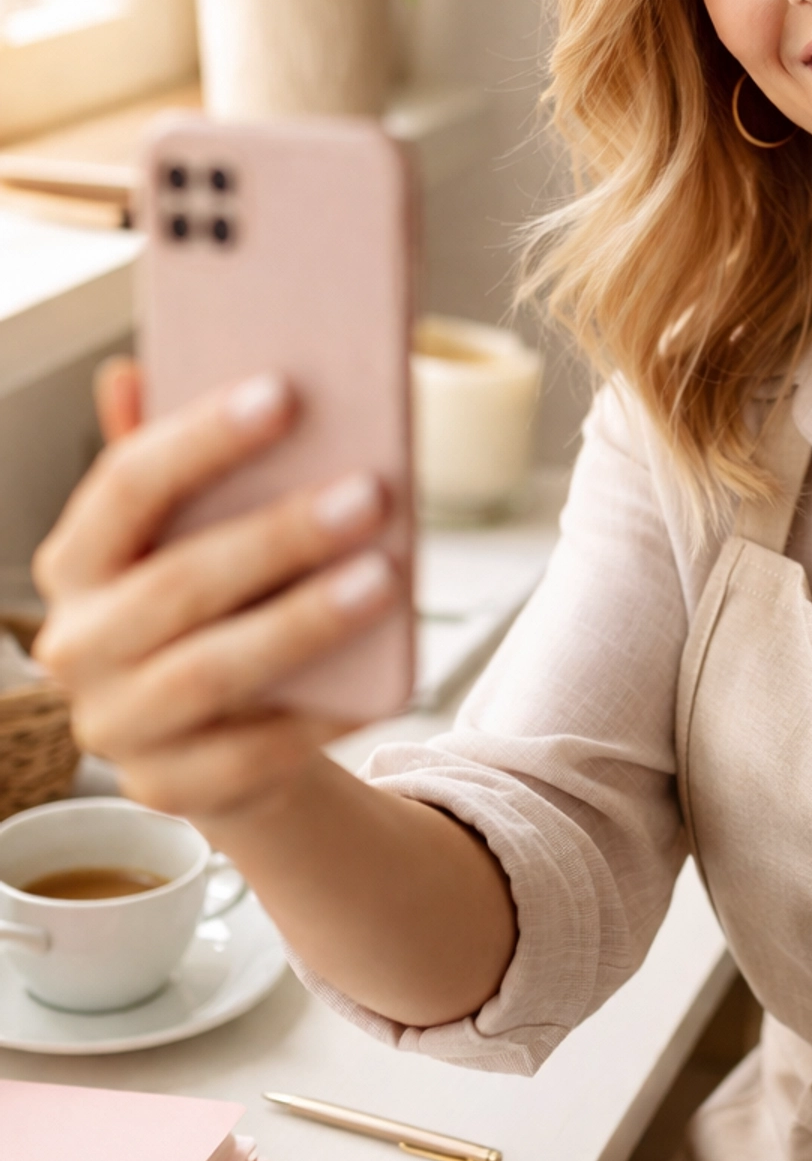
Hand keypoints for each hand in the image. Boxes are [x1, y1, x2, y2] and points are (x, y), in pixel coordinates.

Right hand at [33, 358, 401, 825]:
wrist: (225, 743)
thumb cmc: (217, 610)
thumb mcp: (191, 534)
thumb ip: (171, 461)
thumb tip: (132, 370)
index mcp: (76, 563)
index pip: (126, 486)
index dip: (202, 438)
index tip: (285, 392)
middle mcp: (77, 645)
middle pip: (178, 584)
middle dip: (279, 536)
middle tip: (370, 493)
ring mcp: (117, 726)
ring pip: (212, 672)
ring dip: (304, 622)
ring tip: (385, 579)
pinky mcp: (172, 790)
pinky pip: (254, 752)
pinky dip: (320, 715)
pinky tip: (382, 677)